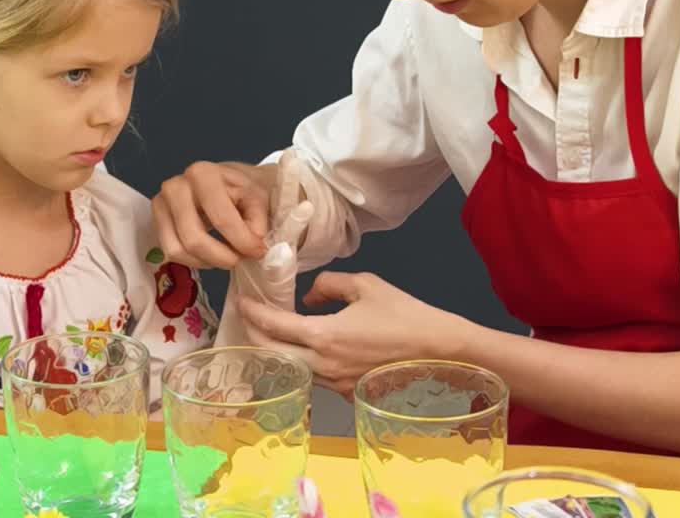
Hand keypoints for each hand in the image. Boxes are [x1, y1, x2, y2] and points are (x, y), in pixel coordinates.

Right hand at [152, 161, 274, 268]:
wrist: (227, 182)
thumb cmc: (243, 189)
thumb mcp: (259, 197)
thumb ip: (258, 221)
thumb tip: (252, 245)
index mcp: (203, 174)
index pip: (221, 218)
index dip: (242, 242)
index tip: (258, 251)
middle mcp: (175, 187)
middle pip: (193, 239)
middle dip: (221, 257)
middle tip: (240, 259)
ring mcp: (161, 204)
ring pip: (178, 250)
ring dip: (206, 261)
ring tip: (226, 257)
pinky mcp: (155, 221)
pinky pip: (170, 253)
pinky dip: (193, 260)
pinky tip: (210, 253)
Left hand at [239, 271, 458, 396]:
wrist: (438, 349)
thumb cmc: (404, 314)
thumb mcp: (365, 285)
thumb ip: (328, 285)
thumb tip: (310, 296)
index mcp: (324, 335)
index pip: (274, 326)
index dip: (253, 312)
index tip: (241, 302)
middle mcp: (323, 365)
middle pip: (273, 354)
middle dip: (255, 335)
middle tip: (250, 318)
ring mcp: (335, 384)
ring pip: (294, 368)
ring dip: (280, 351)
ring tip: (275, 332)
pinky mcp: (348, 394)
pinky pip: (317, 378)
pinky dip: (306, 363)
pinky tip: (308, 350)